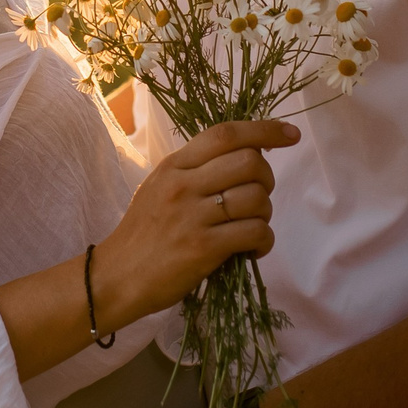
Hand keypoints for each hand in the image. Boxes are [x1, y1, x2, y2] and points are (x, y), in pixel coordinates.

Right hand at [92, 120, 296, 329]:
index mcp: (174, 166)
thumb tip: (244, 157)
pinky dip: (264, 242)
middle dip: (267, 179)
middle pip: (249, 162)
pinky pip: (255, 232)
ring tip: (251, 228)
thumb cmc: (142, 235)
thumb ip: (194, 171)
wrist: (116, 278)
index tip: (290, 134)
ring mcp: (193, 216)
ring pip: (257, 198)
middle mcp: (183, 185)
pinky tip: (252, 250)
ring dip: (266, 215)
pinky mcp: (203, 248)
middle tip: (257, 198)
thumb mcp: (159, 188)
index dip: (264, 129)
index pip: (225, 134)